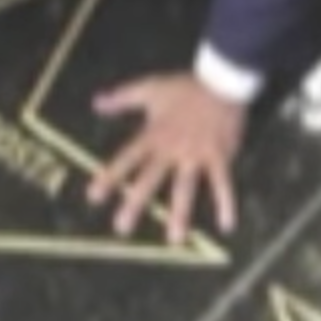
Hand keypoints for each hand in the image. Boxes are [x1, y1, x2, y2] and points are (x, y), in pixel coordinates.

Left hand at [87, 72, 244, 242]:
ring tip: (174, 239)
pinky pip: (223, 183)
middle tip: (122, 227)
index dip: (110, 176)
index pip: (127, 158)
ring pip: (186, 188)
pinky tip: (226, 225)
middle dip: (136, 203)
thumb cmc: (185, 87)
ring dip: (180, 214)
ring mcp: (196, 155)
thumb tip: (96, 103)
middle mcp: (172, 149)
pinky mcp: (219, 156)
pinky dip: (226, 204)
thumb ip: (122, 98)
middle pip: (150, 179)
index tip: (94, 196)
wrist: (222, 81)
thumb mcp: (149, 88)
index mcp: (154, 134)